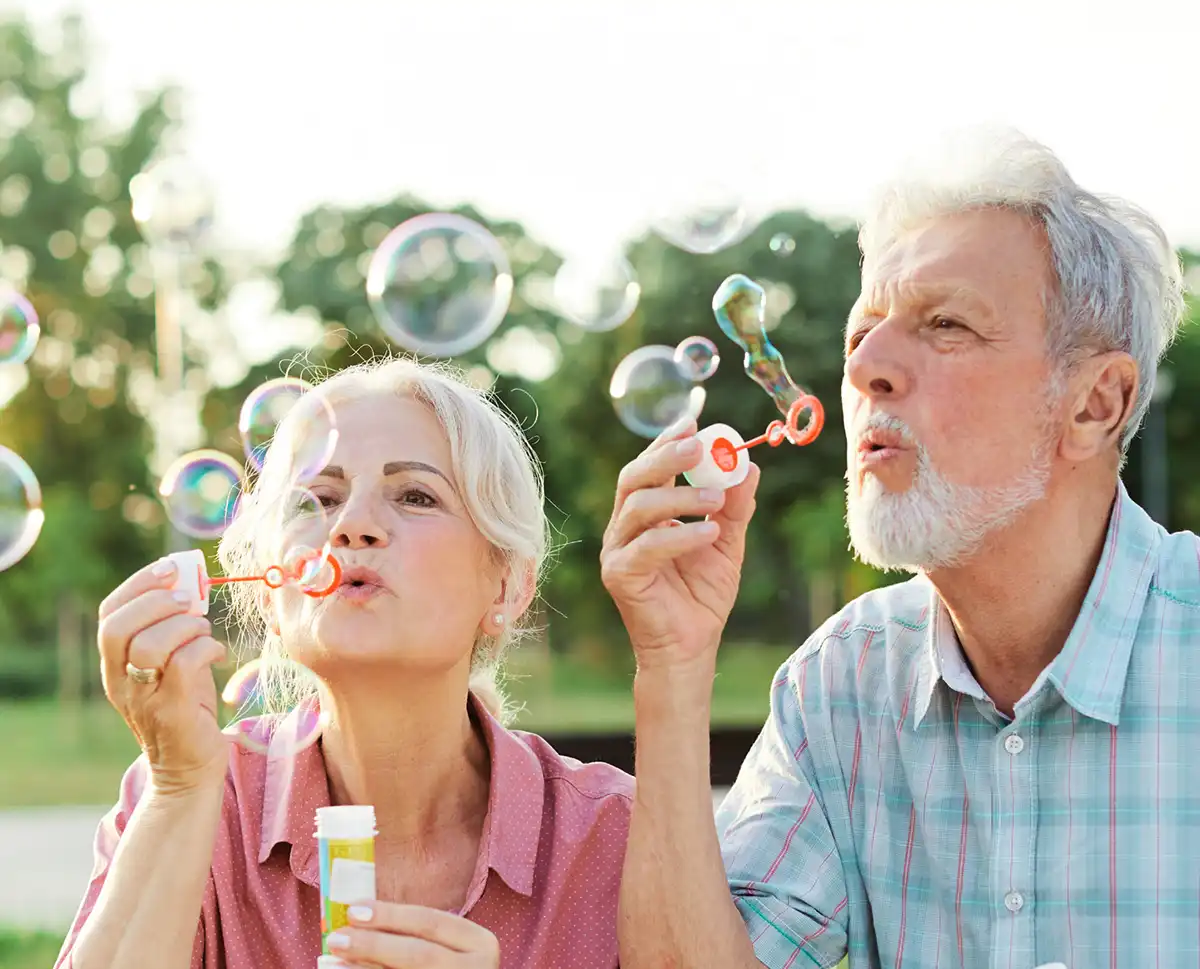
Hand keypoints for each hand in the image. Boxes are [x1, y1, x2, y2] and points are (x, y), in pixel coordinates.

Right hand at [97, 558, 229, 795]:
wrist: (188, 768)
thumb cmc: (185, 707)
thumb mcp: (170, 665)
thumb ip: (173, 630)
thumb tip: (192, 585)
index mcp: (115, 665)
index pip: (109, 614)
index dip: (139, 584)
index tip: (172, 569)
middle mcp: (120, 681)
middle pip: (118, 627)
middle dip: (157, 602)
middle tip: (190, 602)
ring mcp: (144, 698)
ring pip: (150, 645)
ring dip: (185, 627)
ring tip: (204, 633)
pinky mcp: (173, 712)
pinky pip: (184, 665)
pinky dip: (206, 648)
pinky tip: (217, 654)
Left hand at [328, 902, 499, 967]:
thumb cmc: (451, 965)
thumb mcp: (449, 947)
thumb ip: (416, 934)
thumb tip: (362, 916)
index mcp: (481, 943)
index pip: (431, 922)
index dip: (391, 914)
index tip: (354, 909)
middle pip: (419, 953)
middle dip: (374, 943)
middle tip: (338, 937)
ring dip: (366, 968)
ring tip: (335, 958)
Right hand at [600, 417, 759, 671]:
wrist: (690, 648)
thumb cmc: (702, 596)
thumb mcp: (727, 544)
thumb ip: (735, 508)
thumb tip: (750, 467)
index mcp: (645, 514)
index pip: (649, 467)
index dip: (667, 442)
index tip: (694, 421)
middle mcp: (625, 527)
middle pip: (634, 478)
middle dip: (665, 456)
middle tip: (698, 445)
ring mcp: (617, 550)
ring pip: (638, 507)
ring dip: (681, 497)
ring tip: (717, 500)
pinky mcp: (619, 575)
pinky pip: (647, 546)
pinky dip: (680, 535)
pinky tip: (709, 533)